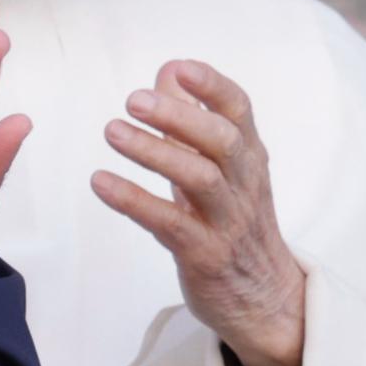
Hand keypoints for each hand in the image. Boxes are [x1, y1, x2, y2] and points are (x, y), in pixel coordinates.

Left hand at [91, 59, 307, 365]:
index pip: (239, 111)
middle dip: (179, 116)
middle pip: (222, 141)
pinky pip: (171, 225)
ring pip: (199, 179)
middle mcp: (245, 185)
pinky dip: (135, 201)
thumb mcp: (220, 170)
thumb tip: (167, 71)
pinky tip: (100, 182)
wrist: (264, 298)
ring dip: (154, 152)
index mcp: (249, 158)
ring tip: (111, 131)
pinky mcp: (206, 256)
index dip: (211, 86)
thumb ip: (192, 122)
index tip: (177, 68)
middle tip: (133, 99)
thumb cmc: (233, 222)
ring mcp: (229, 222)